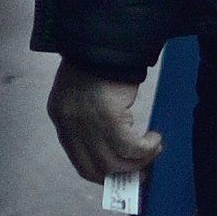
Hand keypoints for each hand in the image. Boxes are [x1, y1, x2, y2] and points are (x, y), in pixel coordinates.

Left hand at [47, 58, 161, 184]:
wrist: (103, 40)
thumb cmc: (97, 62)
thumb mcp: (83, 93)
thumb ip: (89, 118)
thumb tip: (112, 144)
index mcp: (61, 119)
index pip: (79, 161)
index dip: (102, 173)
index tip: (120, 175)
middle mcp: (70, 126)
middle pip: (95, 169)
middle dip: (121, 175)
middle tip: (141, 173)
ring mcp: (88, 125)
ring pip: (114, 163)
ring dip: (138, 162)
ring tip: (152, 149)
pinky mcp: (109, 120)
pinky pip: (131, 148)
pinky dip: (146, 149)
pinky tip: (155, 139)